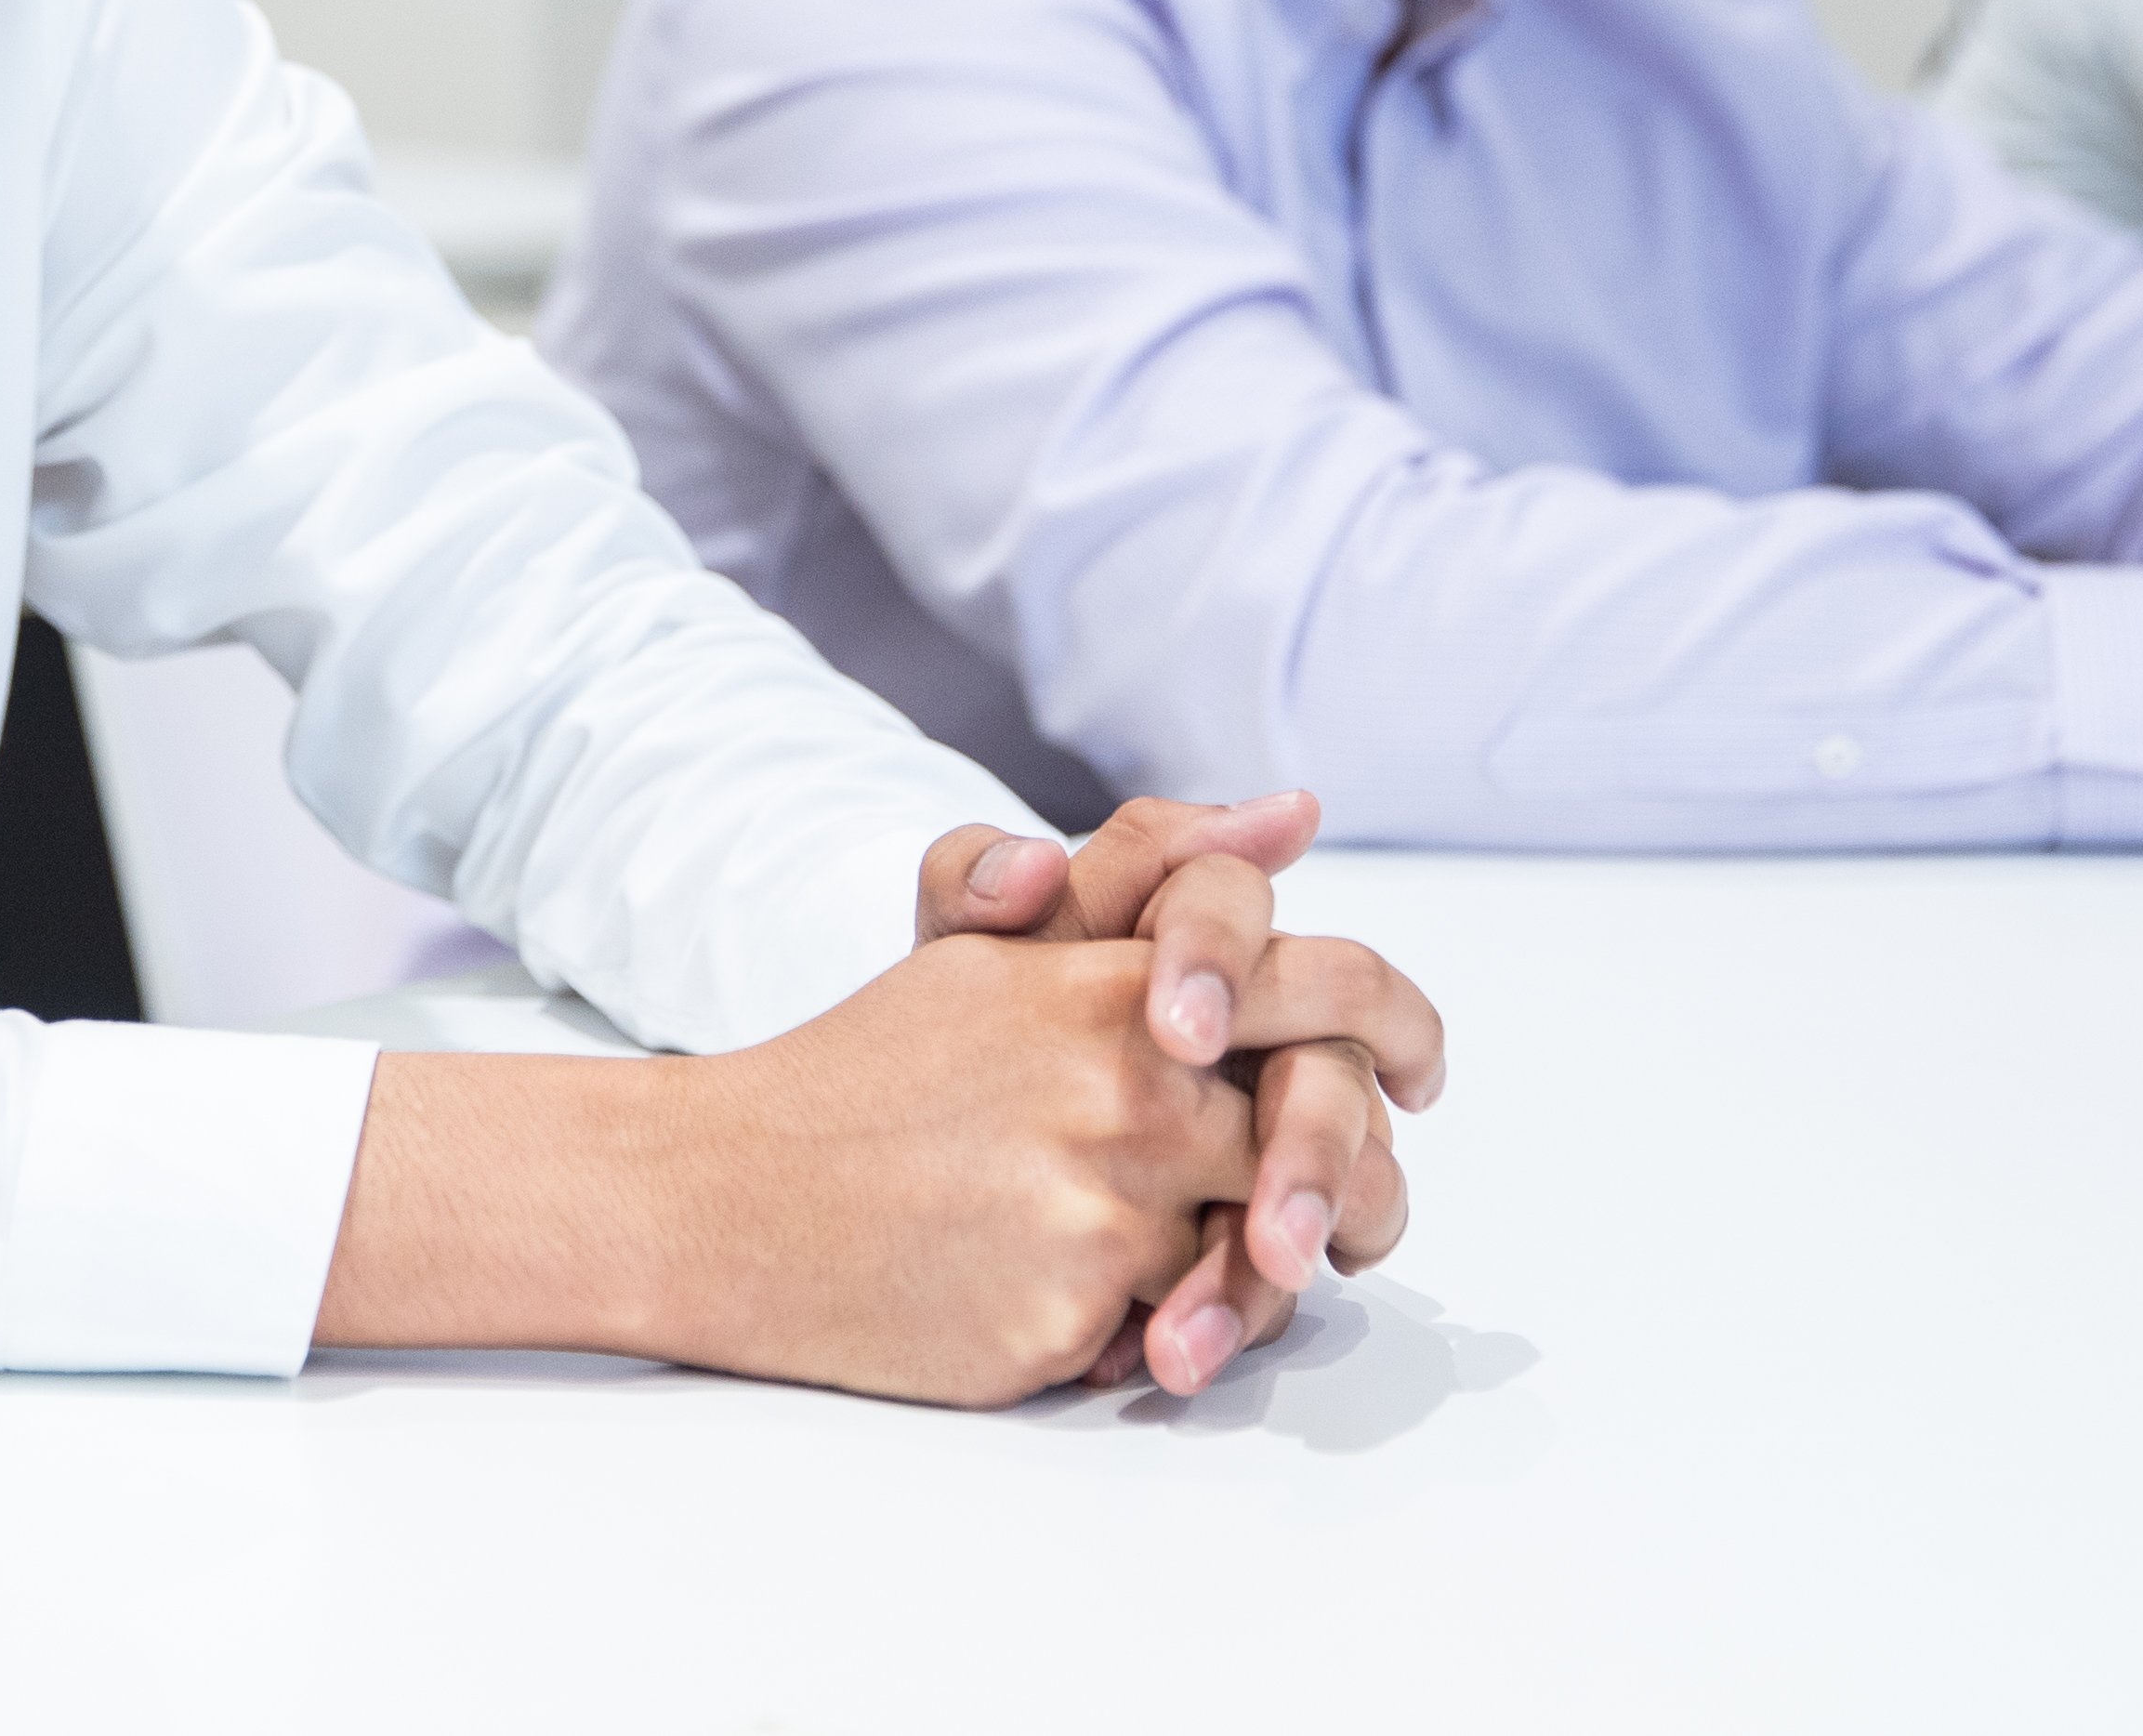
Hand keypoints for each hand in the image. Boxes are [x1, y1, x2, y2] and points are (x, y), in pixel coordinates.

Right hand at [312, 797, 1444, 1409]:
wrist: (721, 1194)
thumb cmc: (869, 1070)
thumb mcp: (994, 948)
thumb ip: (1144, 871)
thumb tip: (1293, 807)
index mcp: (1114, 984)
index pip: (1330, 986)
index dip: (1403, 1024)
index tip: (1421, 1072)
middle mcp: (1125, 1088)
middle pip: (1326, 1138)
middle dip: (1355, 1186)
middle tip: (1351, 1217)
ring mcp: (1098, 1210)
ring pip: (1262, 1252)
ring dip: (1263, 1271)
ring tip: (1225, 1275)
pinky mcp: (1068, 1321)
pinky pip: (1175, 1334)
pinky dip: (1157, 1331)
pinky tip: (1089, 1312)